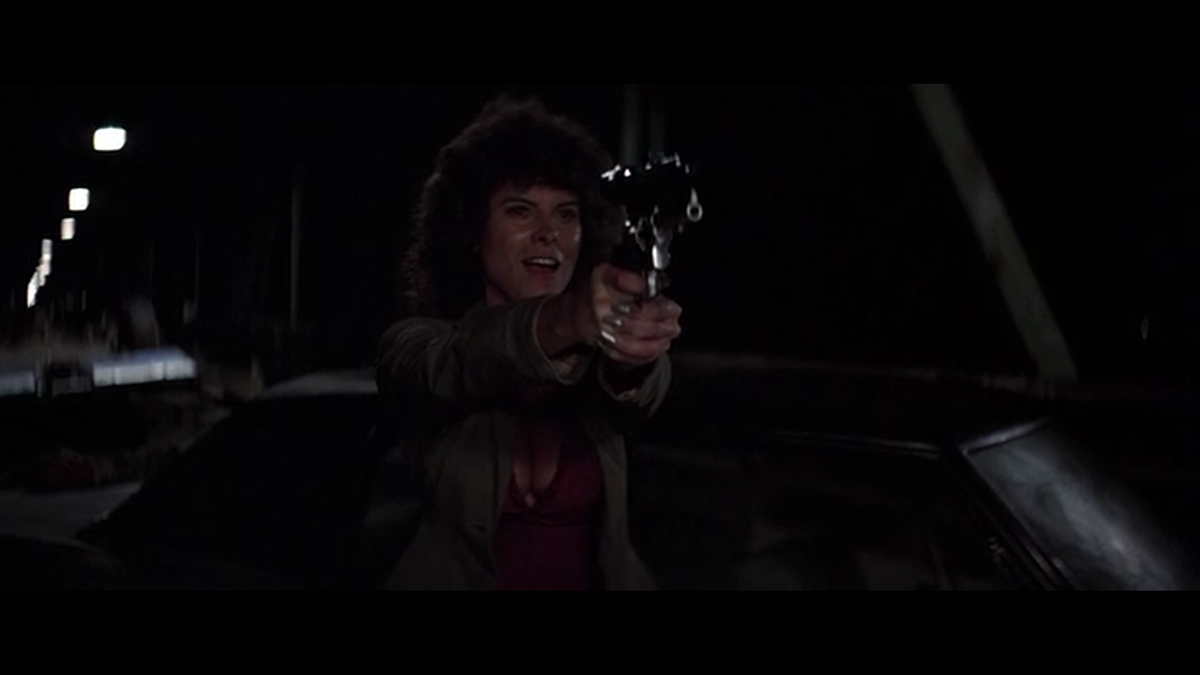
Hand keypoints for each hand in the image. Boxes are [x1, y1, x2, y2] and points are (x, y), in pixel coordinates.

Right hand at [539, 264, 681, 366]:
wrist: (578, 312)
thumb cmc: (598, 291)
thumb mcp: (608, 272)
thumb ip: (629, 277)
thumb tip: (651, 284)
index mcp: (602, 297)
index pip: (633, 306)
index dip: (657, 308)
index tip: (672, 306)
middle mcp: (602, 319)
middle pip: (636, 327)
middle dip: (661, 326)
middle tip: (675, 320)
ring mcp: (604, 337)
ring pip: (633, 346)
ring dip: (657, 342)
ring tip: (671, 333)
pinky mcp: (608, 350)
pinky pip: (629, 358)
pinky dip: (648, 355)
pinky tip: (660, 347)